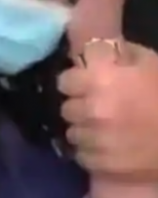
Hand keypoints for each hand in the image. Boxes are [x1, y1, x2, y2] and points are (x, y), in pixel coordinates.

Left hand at [59, 42, 157, 179]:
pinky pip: (83, 155)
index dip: (76, 82)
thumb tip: (92, 49)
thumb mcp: (148, 63)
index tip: (85, 85)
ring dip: (86, 131)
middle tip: (98, 108)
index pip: (64, 80)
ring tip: (106, 130)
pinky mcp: (101, 163)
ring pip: (73, 133)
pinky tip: (111, 147)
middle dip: (80, 107)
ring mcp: (95, 138)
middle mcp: (92, 108)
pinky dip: (93, 152)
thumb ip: (116, 53)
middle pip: (67, 108)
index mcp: (100, 79)